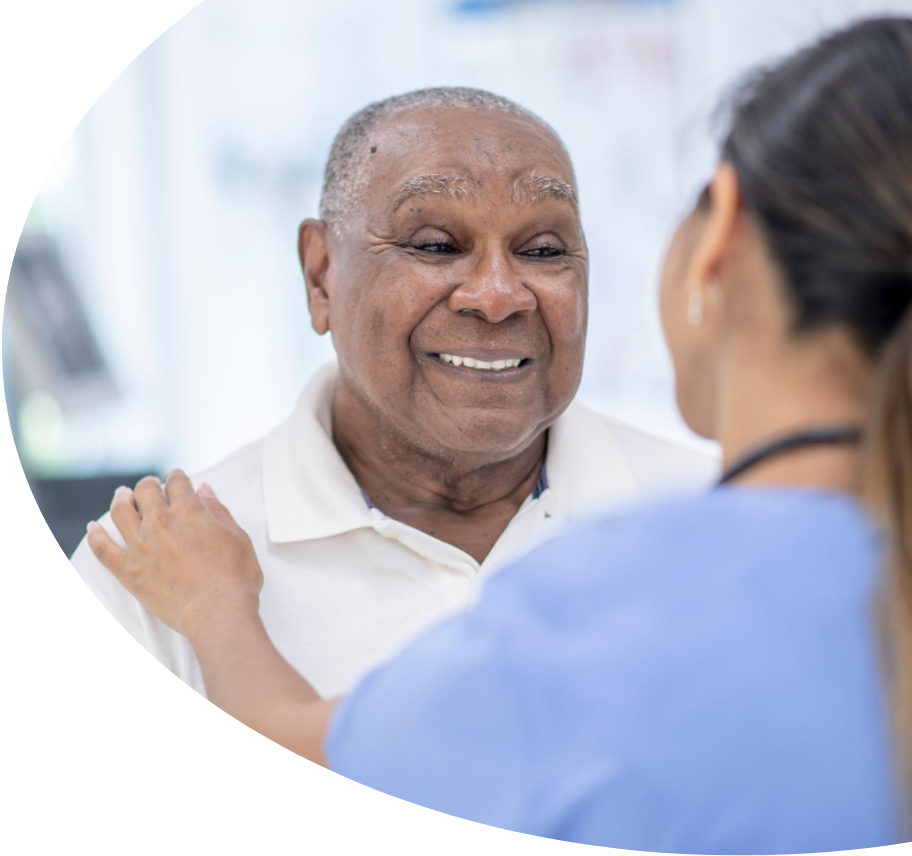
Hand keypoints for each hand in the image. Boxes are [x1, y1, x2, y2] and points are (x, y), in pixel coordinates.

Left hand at [88, 469, 263, 637]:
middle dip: (149, 485)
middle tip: (150, 486)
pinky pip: (102, 548)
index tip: (176, 479)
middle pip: (146, 491)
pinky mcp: (127, 570)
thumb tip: (205, 489)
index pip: (177, 482)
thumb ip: (219, 510)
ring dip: (121, 499)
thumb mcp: (238, 536)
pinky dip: (95, 535)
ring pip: (120, 512)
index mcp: (189, 510)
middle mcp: (160, 522)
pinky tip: (93, 528)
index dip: (176, 477)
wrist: (217, 610)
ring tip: (123, 496)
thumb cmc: (234, 577)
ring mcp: (140, 546)